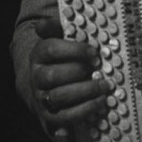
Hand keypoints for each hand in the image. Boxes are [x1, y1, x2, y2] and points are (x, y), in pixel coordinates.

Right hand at [29, 18, 110, 141]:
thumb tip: (41, 24)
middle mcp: (36, 77)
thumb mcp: (57, 38)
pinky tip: (99, 104)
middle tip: (100, 70)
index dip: (74, 50)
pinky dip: (83, 112)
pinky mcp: (49, 117)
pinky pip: (65, 118)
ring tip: (104, 88)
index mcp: (38, 55)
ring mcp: (41, 98)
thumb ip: (54, 28)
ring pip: (59, 97)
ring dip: (85, 92)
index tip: (94, 52)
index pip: (51, 49)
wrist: (42, 84)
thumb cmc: (58, 57)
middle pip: (53, 76)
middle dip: (79, 72)